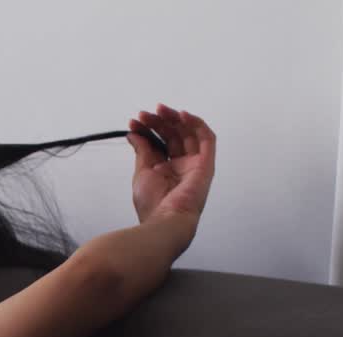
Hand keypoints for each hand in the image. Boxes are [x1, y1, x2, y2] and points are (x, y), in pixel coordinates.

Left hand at [126, 103, 215, 226]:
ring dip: (175, 119)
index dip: (148, 130)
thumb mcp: (142, 171)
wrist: (165, 220)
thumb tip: (135, 133)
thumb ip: (142, 150)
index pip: (160, 142)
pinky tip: (182, 115)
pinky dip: (197, 124)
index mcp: (167, 169)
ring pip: (189, 133)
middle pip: (174, 135)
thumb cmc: (153, 204)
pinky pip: (207, 139)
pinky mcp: (206, 165)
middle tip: (146, 114)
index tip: (135, 122)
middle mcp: (182, 166)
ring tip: (159, 110)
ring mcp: (195, 165)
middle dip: (159, 122)